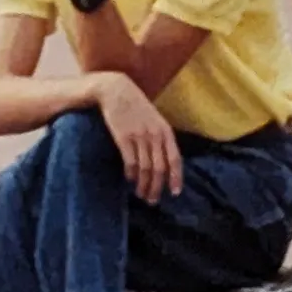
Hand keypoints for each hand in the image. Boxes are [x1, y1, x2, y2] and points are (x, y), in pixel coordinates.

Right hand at [97, 73, 181, 203]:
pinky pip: (130, 162)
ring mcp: (139, 136)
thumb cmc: (136, 106)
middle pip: (160, 168)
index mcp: (165, 131)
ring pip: (145, 169)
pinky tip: (129, 179)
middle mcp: (155, 135)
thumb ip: (161, 137)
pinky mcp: (123, 138)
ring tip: (141, 194)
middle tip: (152, 200)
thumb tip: (164, 162)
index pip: (175, 159)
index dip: (176, 178)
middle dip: (157, 188)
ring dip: (143, 185)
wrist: (116, 90)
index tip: (174, 193)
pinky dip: (131, 174)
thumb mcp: (154, 119)